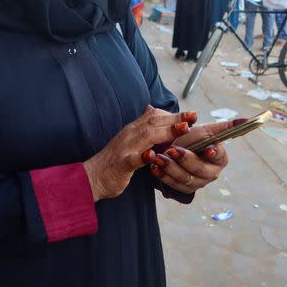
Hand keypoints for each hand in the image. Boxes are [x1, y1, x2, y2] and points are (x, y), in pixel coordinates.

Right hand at [82, 107, 197, 201]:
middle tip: (194, 116)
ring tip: (183, 129)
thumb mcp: (130, 141)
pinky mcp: (121, 164)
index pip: (155, 116)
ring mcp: (125, 148)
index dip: (173, 114)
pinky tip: (154, 156)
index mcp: (133, 129)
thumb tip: (153, 109)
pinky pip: (133, 159)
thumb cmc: (115, 160)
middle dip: (175, 118)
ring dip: (166, 132)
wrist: (93, 176)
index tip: (191, 115)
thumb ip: (143, 127)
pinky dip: (143, 156)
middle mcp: (129, 135)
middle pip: (154, 122)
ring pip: (146, 136)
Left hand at [148, 121, 232, 193]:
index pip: (219, 156)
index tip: (208, 148)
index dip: (214, 153)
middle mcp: (211, 172)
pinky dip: (163, 176)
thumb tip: (246, 120)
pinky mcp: (184, 188)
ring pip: (185, 178)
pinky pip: (173, 185)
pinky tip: (154, 167)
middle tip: (171, 149)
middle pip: (200, 169)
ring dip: (170, 168)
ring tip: (158, 157)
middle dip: (185, 159)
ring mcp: (198, 182)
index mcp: (220, 158)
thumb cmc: (192, 137)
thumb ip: (224, 127)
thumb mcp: (206, 129)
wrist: (176, 147)